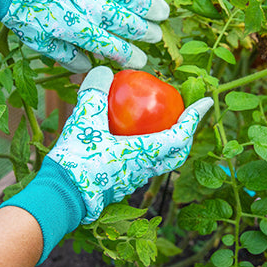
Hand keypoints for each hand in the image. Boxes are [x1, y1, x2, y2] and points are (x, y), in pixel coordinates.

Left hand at [2, 0, 168, 71]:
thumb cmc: (23, 14)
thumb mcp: (41, 43)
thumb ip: (67, 56)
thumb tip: (88, 66)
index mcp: (81, 31)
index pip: (115, 48)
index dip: (131, 57)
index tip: (141, 61)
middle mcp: (93, 7)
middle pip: (129, 23)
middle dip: (146, 32)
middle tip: (156, 35)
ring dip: (150, 4)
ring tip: (163, 11)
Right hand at [47, 66, 212, 221]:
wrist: (60, 195)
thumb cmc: (76, 160)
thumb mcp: (84, 120)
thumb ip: (95, 94)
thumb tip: (104, 71)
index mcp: (143, 155)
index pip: (180, 136)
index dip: (195, 117)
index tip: (206, 102)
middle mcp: (144, 170)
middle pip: (176, 153)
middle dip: (186, 133)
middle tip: (186, 116)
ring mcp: (132, 179)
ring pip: (160, 161)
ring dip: (167, 142)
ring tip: (161, 125)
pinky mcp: (119, 182)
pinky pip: (142, 165)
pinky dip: (147, 149)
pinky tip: (131, 138)